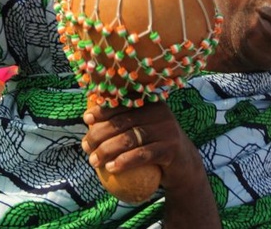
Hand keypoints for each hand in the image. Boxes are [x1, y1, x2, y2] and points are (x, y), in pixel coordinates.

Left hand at [82, 101, 202, 191]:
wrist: (184, 165)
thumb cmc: (154, 145)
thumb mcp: (142, 128)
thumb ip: (123, 120)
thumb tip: (88, 117)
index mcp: (151, 103)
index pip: (123, 103)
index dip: (103, 110)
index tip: (87, 119)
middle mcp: (160, 112)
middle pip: (123, 121)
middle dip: (100, 134)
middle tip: (86, 147)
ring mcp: (167, 130)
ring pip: (129, 138)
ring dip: (107, 150)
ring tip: (93, 161)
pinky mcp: (170, 149)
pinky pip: (142, 155)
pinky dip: (124, 161)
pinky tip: (111, 168)